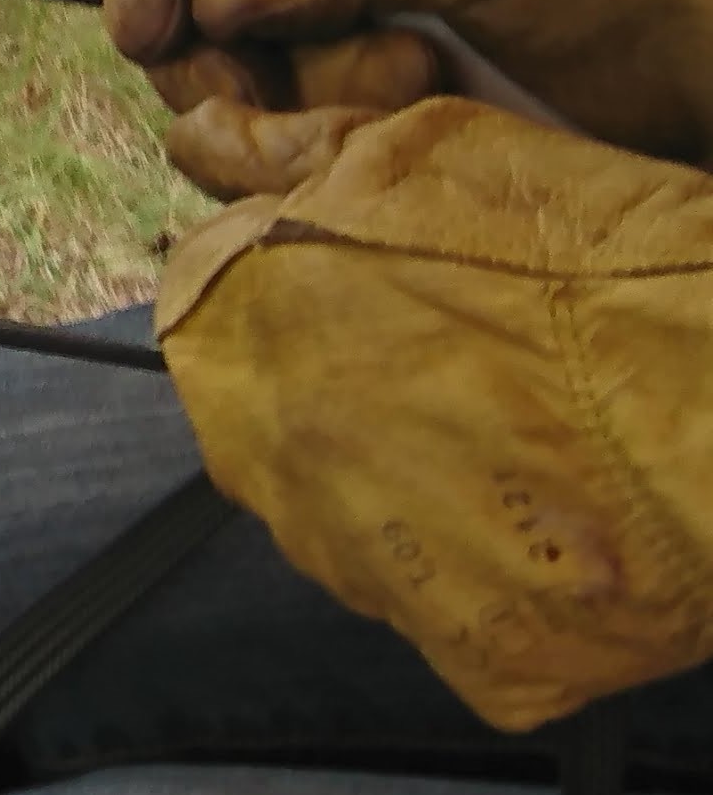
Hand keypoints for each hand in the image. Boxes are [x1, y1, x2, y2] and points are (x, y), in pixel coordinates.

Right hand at [107, 0, 712, 192]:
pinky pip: (301, 172)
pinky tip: (410, 139)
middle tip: (315, 82)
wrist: (702, 64)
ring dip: (312, 114)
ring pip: (248, 112)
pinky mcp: (379, 144)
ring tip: (421, 93)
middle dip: (243, 64)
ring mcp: (352, 63)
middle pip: (199, 30)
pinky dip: (333, 168)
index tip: (145, 34)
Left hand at [158, 100, 712, 728]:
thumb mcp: (431, 153)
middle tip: (472, 364)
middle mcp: (270, 464)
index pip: (215, 305)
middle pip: (277, 426)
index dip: (305, 287)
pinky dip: (507, 572)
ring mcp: (363, 574)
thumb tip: (198, 137)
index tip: (383, 286)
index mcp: (240, 324)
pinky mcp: (470, 658)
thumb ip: (295, 153)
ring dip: (424, 484)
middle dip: (351, 392)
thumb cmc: (596, 260)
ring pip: (362, 524)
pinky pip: (461, 611)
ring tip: (538, 437)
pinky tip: (570, 513)